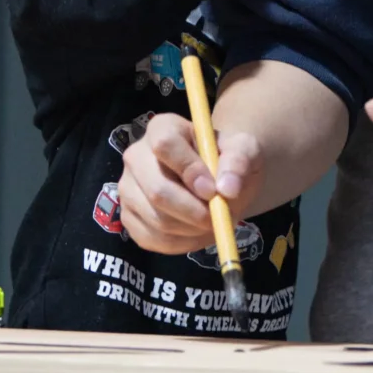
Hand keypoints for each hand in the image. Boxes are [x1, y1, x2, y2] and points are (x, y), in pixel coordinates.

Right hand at [116, 112, 263, 254]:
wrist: (217, 180)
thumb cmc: (227, 160)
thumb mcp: (244, 150)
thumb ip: (239, 161)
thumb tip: (227, 188)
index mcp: (162, 128)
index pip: (165, 145)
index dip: (189, 170)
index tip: (213, 190)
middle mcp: (137, 156)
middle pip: (157, 190)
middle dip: (193, 212)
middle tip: (218, 217)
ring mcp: (128, 188)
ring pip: (156, 219)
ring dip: (191, 230)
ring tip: (212, 223)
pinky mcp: (128, 217)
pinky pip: (152, 239)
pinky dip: (180, 244)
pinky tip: (196, 233)